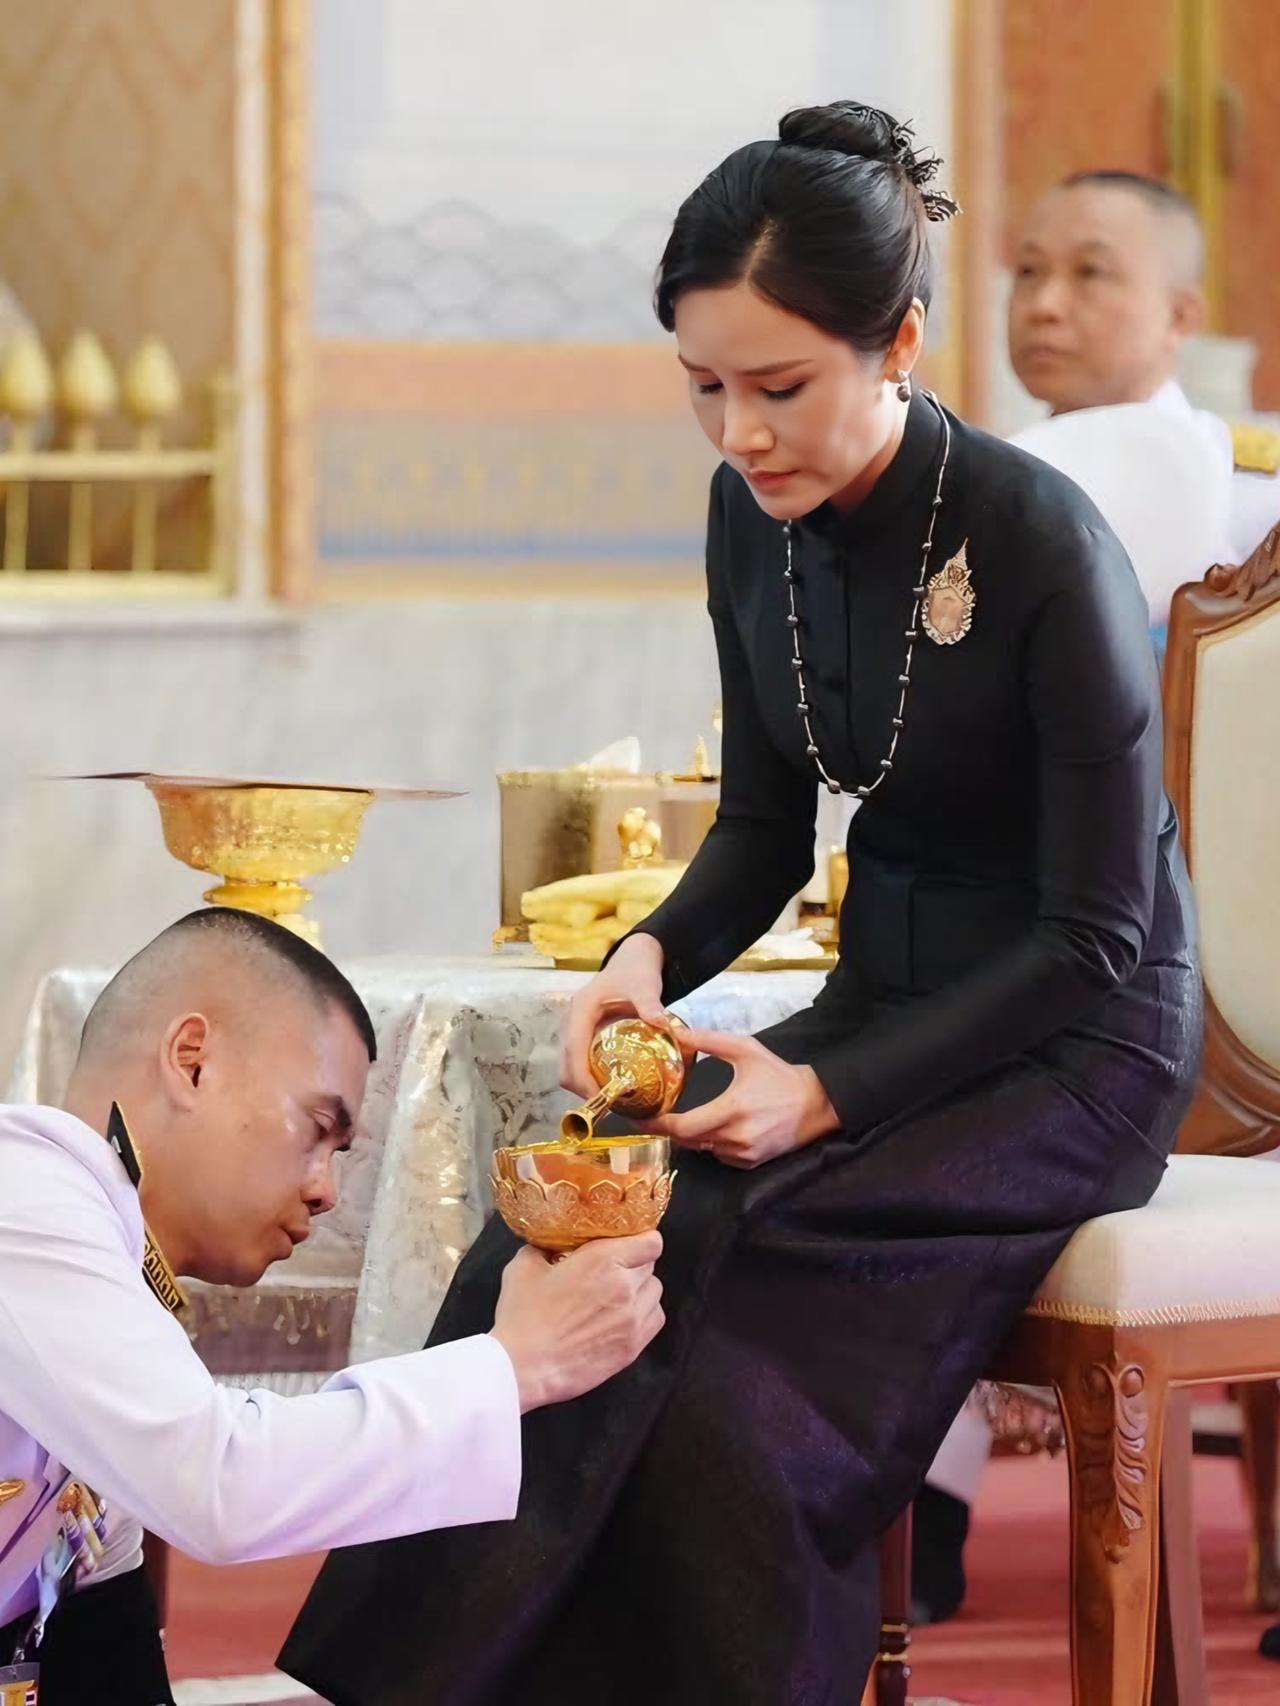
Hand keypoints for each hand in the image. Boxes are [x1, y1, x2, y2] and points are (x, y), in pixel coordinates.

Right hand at [490, 1231, 663, 1411]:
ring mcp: (632, 1319)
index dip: (641, 1239)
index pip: (650, 1241)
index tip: (629, 1243)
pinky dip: (644, 1315)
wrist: (523, 1367)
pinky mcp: (632, 1347)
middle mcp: (625, 1286)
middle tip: (612, 1270)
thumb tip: (550, 1245)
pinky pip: (654, 1320)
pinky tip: (622, 1318)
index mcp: (603, 1259)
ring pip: (654, 1292)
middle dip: (634, 1264)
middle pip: (650, 1265)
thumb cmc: (523, 1317)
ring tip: (617, 1296)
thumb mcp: (523, 1267)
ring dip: (640, 1290)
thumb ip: (543, 1248)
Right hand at [559, 933, 668, 1098]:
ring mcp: (576, 1029)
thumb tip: (662, 1024)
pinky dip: (588, 1077)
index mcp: (580, 1010)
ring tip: (610, 1101)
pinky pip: (579, 1062)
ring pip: (569, 1067)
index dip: (581, 1079)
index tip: (600, 1098)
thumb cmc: (636, 970)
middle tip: (608, 1106)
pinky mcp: (584, 1035)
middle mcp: (572, 1021)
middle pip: (565, 1065)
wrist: (634, 957)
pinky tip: (610, 1086)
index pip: (572, 1052)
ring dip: (583, 1086)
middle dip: (580, 1089)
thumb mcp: (644, 985)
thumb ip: (650, 1005)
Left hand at [659, 1028, 839, 1168]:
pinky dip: (710, 1143)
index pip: (683, 1127)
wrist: (816, 1104)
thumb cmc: (779, 1074)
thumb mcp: (745, 1049)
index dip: (658, 1124)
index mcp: (732, 1110)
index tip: (639, 1117)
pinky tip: (714, 1127)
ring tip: (682, 1117)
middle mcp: (736, 1137)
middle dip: (668, 1129)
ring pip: (702, 1149)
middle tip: (652, 1116)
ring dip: (690, 1135)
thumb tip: (675, 1031)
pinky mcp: (751, 1163)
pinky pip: (719, 1155)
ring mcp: (744, 1154)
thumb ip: (708, 1040)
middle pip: (687, 1141)